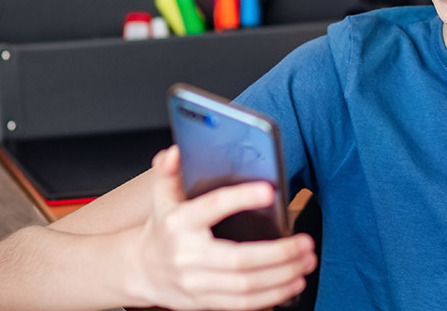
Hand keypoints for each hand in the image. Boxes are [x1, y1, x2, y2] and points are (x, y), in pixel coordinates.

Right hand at [125, 146, 316, 310]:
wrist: (140, 270)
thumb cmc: (162, 229)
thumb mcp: (162, 198)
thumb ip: (169, 173)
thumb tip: (175, 152)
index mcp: (180, 223)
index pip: (212, 208)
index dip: (240, 199)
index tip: (269, 191)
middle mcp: (188, 255)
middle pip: (239, 259)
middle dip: (278, 253)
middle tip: (305, 242)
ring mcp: (197, 283)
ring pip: (246, 286)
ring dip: (282, 276)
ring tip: (306, 262)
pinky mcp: (205, 302)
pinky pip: (243, 304)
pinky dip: (271, 297)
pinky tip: (292, 284)